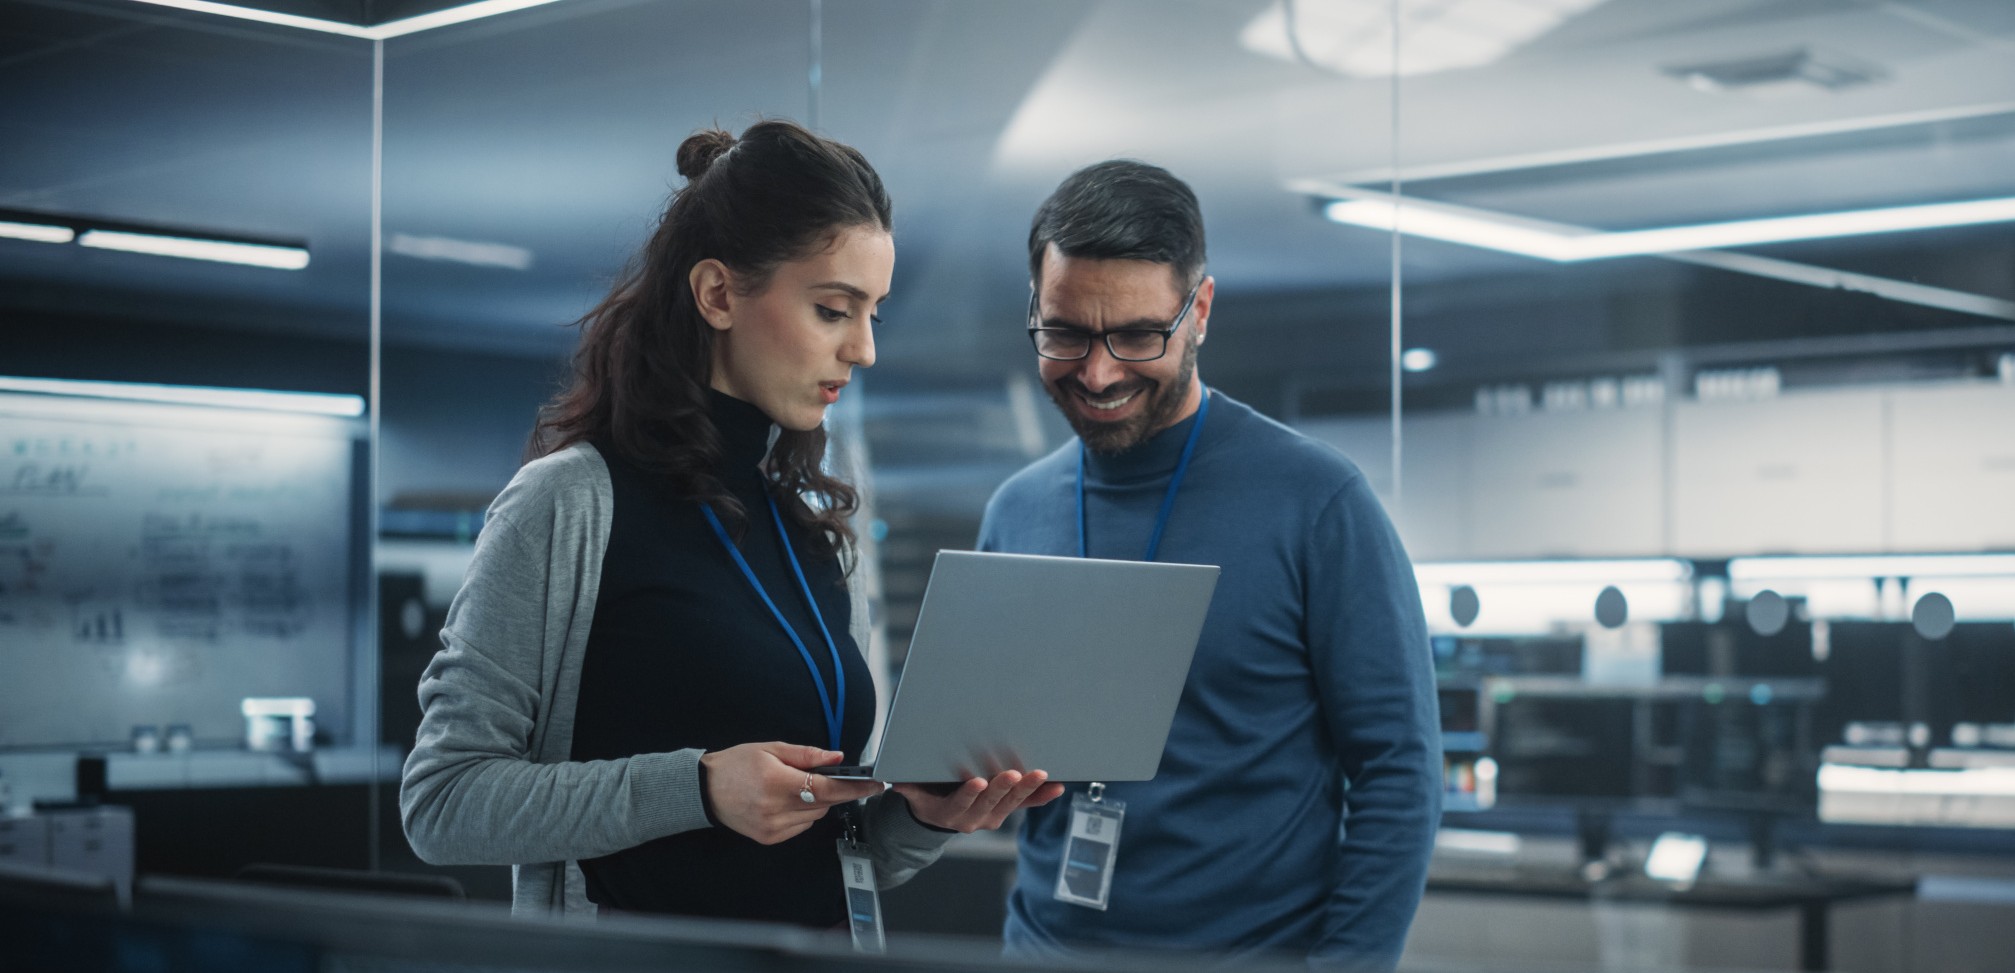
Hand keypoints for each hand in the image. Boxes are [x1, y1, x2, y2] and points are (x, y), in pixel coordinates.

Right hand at [700, 742, 881, 845]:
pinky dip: (802, 814)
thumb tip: (837, 757)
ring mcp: (773, 827)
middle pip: (825, 803)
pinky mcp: (770, 838)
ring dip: (816, 802)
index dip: (855, 787)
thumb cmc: (735, 766)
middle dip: (832, 790)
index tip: (875, 784)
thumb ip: (807, 754)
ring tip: (793, 787)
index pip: (828, 788)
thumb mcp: (771, 749)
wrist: (705, 789)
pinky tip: (785, 801)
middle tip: (823, 776)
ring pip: (816, 816)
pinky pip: (801, 826)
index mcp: (777, 783)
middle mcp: (776, 809)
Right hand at [894, 770, 1065, 833]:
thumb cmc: (929, 797)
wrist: (941, 816)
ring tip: (1040, 775)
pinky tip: (1056, 788)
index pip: (960, 803)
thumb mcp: (915, 794)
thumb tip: (890, 779)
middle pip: (990, 803)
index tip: (977, 782)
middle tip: (1013, 774)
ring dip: (1027, 789)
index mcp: (951, 813)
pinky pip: (1026, 805)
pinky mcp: (1006, 810)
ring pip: (1012, 803)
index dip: (969, 793)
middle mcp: (974, 819)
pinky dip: (1042, 797)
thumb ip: (908, 787)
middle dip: (1003, 787)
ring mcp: (993, 816)